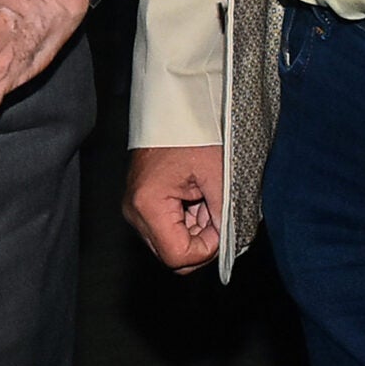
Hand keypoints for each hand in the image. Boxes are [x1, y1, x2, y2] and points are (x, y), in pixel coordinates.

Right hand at [125, 144, 225, 271]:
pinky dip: (187, 221)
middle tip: (214, 212)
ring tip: (205, 199)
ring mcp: (135, 209)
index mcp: (147, 204)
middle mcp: (135, 212)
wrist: (172, 108)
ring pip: (170, 244)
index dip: (206, 249)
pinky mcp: (141, 205)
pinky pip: (167, 230)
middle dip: (200, 241)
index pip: (177, 257)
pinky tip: (196, 198)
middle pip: (172, 255)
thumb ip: (223, 214)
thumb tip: (229, 242)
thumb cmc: (190, 132)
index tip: (220, 226)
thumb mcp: (217, 173)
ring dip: (195, 231)